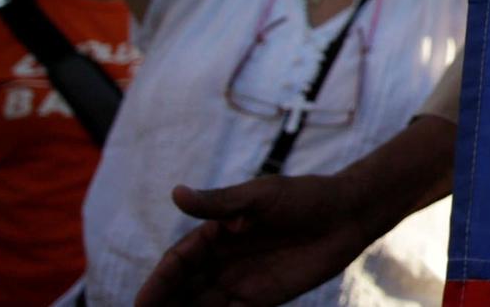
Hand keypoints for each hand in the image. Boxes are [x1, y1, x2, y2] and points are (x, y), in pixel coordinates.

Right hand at [136, 176, 377, 306]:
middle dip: (163, 304)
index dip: (159, 282)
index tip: (141, 302)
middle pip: (182, 289)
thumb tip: (176, 193)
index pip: (178, 262)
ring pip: (200, 306)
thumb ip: (220, 203)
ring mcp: (240, 282)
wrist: (349, 214)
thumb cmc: (306, 197)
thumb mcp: (261, 196)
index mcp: (215, 233)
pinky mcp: (261, 300)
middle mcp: (222, 261)